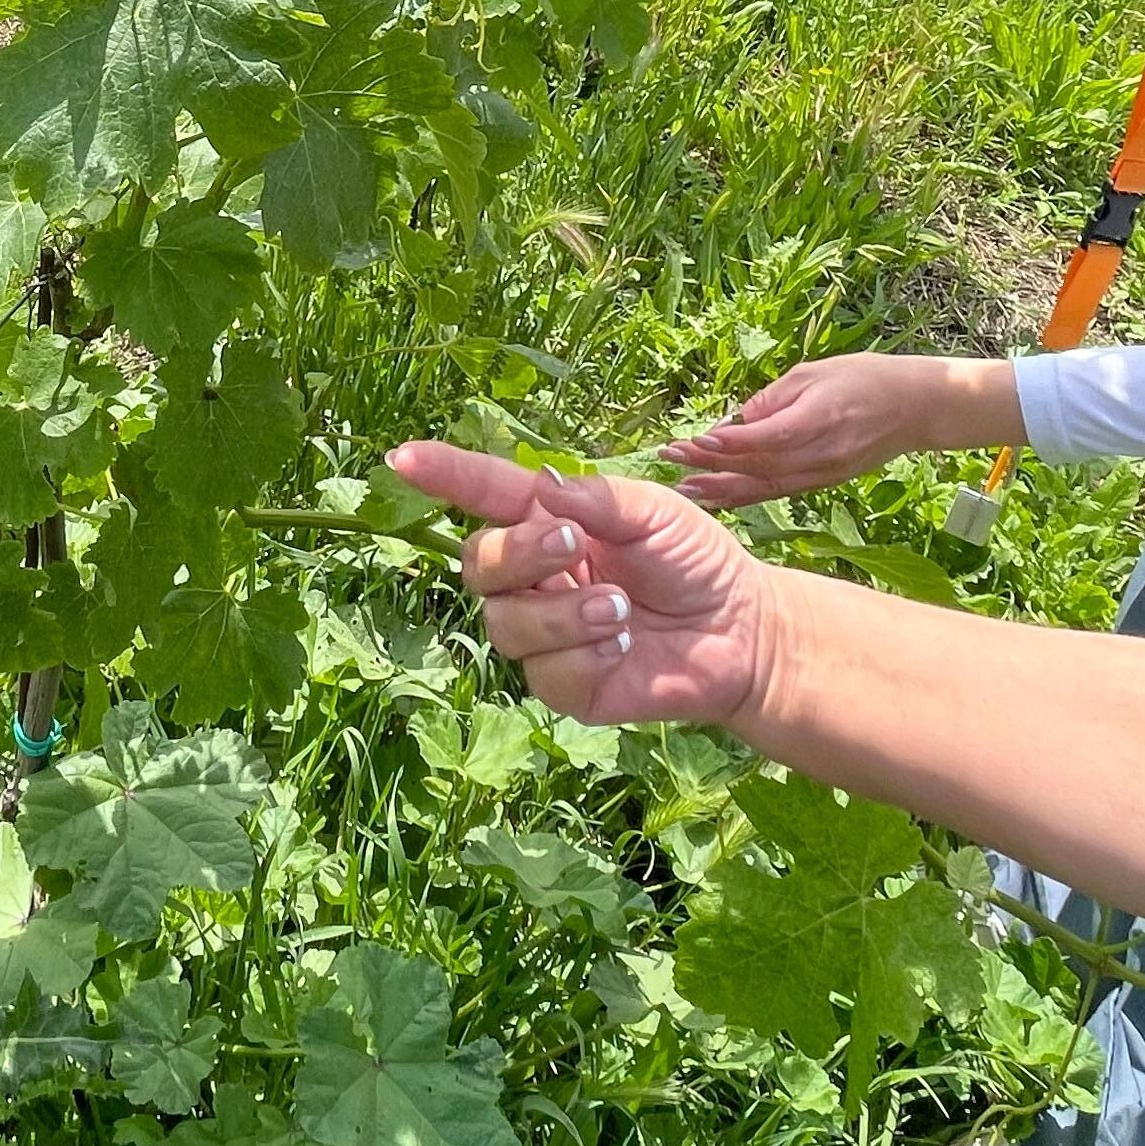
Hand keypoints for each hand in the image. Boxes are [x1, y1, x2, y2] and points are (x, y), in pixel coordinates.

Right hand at [388, 441, 768, 728]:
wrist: (743, 630)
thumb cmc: (694, 559)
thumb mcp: (653, 511)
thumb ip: (595, 500)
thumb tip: (540, 490)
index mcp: (549, 523)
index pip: (485, 497)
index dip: (443, 476)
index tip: (402, 458)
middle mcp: (534, 579)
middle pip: (479, 564)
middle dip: (518, 553)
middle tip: (575, 546)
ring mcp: (545, 636)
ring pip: (506, 624)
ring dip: (562, 612)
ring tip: (620, 609)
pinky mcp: (566, 687)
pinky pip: (545, 673)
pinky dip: (587, 654)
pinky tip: (626, 645)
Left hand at [663, 352, 1015, 508]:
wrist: (916, 407)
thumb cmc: (864, 377)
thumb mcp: (814, 373)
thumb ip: (772, 398)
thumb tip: (732, 420)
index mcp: (818, 419)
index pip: (764, 437)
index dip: (726, 442)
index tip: (692, 440)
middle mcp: (819, 454)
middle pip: (757, 465)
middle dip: (711, 464)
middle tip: (669, 458)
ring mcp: (823, 473)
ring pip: (764, 486)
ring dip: (721, 488)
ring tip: (683, 488)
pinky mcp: (825, 482)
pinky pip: (779, 492)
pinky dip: (746, 495)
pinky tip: (719, 496)